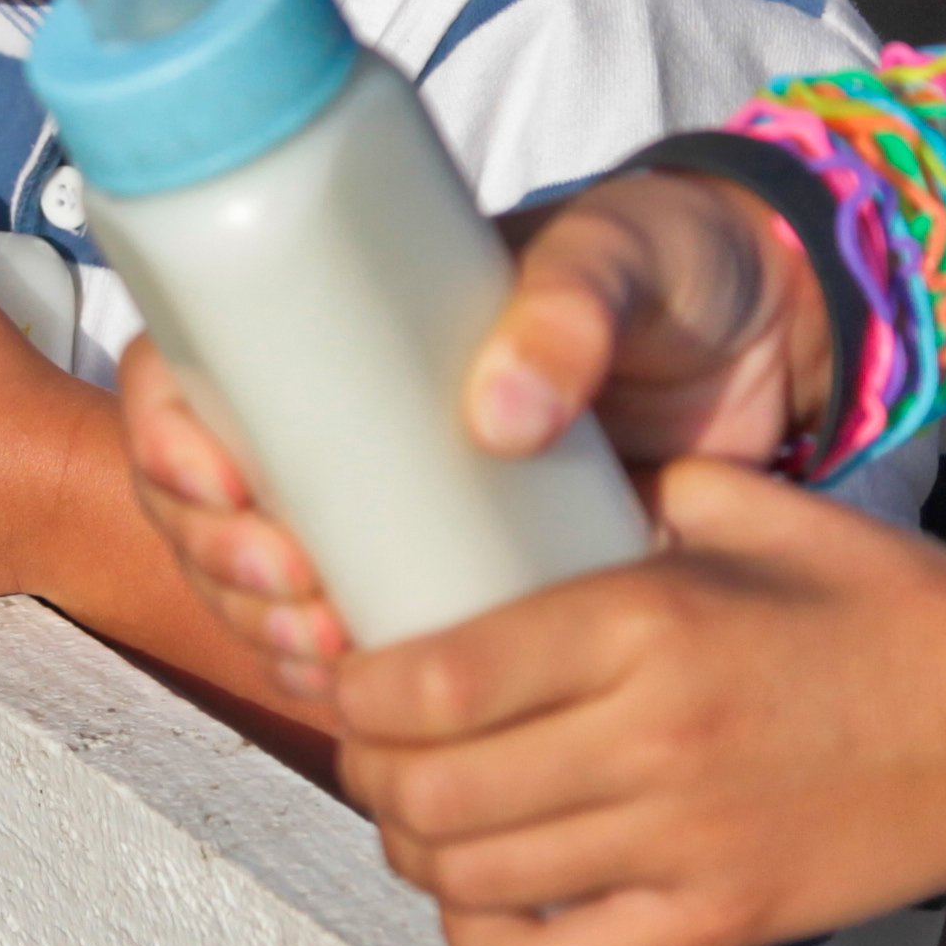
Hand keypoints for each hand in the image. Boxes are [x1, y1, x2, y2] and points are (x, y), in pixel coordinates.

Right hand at [120, 172, 823, 713]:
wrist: (776, 340)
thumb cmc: (676, 265)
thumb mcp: (624, 250)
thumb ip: (572, 301)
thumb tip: (503, 412)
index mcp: (346, 318)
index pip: (191, 371)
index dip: (170, 439)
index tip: (228, 488)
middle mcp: (344, 414)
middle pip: (206, 498)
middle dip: (220, 560)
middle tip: (297, 589)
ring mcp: (390, 500)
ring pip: (259, 576)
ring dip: (262, 625)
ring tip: (326, 656)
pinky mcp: (450, 570)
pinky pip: (349, 632)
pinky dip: (327, 669)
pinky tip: (347, 695)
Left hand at [329, 458, 945, 945]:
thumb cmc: (881, 605)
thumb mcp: (752, 508)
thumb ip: (630, 487)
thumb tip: (514, 463)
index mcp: (648, 622)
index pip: (435, 681)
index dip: (359, 693)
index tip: (351, 677)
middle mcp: (655, 739)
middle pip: (432, 795)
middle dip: (371, 779)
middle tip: (378, 754)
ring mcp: (688, 843)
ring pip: (474, 882)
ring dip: (417, 856)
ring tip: (422, 820)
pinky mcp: (722, 923)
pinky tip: (481, 906)